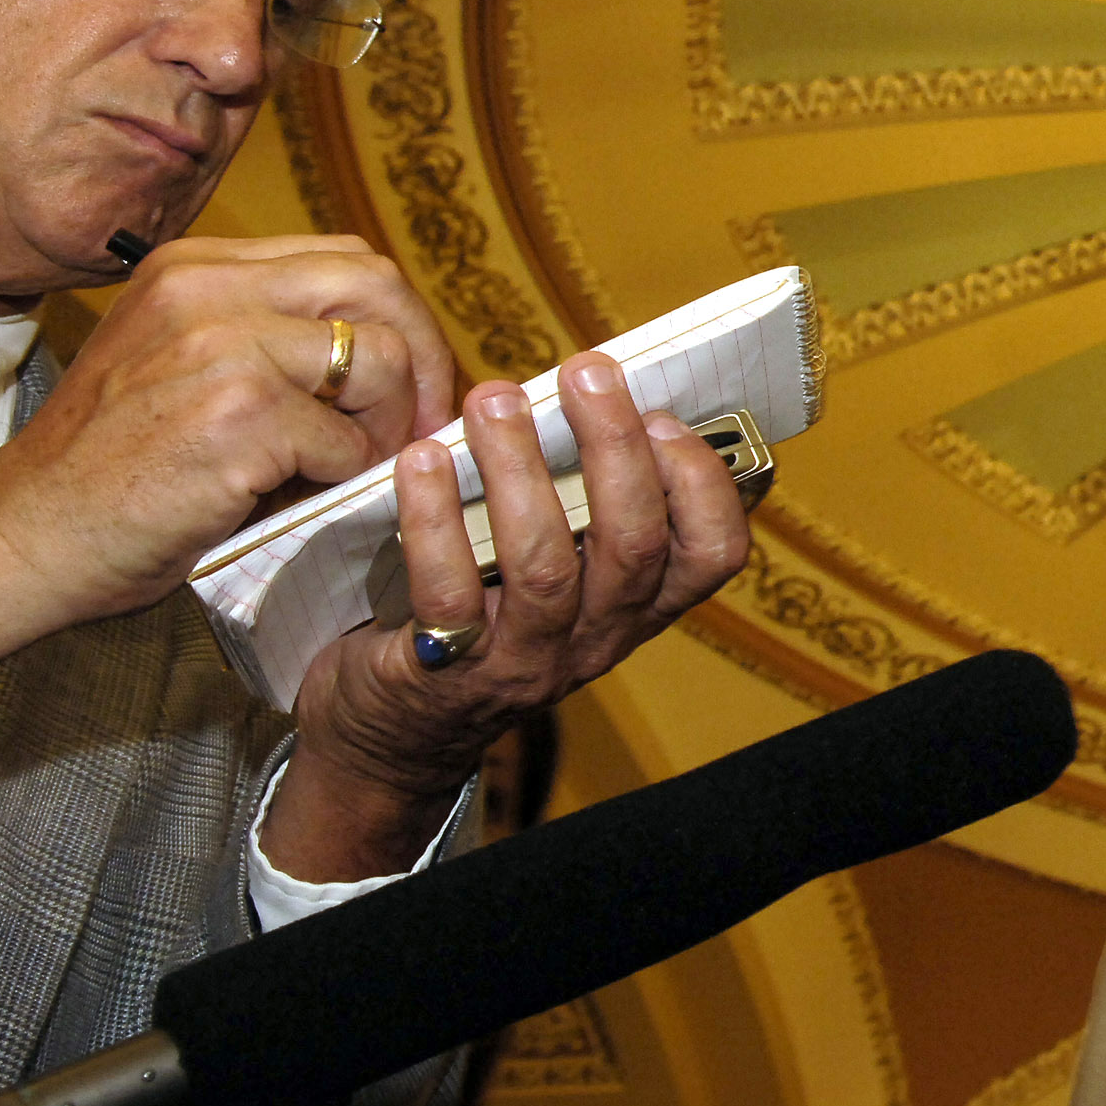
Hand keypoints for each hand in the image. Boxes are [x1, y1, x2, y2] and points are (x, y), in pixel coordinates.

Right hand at [0, 235, 458, 686]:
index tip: (412, 378)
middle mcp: (208, 290)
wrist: (27, 534)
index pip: (346, 260)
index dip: (398, 321)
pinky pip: (348, 443)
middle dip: (423, 358)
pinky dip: (342, 478)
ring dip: (386, 425)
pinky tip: (296, 495)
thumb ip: (269, 335)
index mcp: (196, 267)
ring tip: (350, 465)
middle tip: (423, 421)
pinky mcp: (239, 418)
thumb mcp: (181, 361)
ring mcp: (223, 349)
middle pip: (379, 290)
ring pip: (377, 363)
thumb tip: (398, 355)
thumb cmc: (112, 465)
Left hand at [262, 355, 749, 880]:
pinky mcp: (447, 670)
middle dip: (616, 447)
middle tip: (586, 371)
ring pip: (547, 564)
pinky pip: (448, 591)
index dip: (702, 482)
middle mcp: (596, 637)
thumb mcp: (557, 568)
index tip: (662, 414)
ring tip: (493, 400)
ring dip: (521, 470)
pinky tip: (421, 460)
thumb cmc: (482, 613)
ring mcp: (526, 660)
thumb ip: (581, 500)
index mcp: (638, 604)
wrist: (392, 734)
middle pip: (634, 544)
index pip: (714, 554)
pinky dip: (435, 518)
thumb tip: (591, 390)